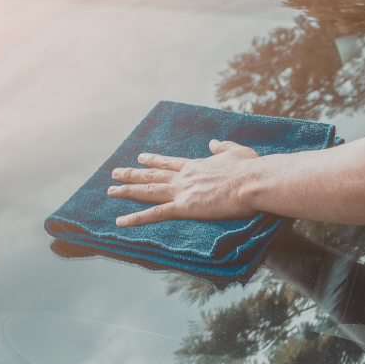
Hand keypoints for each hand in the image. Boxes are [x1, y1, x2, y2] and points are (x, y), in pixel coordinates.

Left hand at [109, 139, 259, 226]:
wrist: (254, 181)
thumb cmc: (251, 169)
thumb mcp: (237, 152)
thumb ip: (222, 147)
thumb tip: (212, 142)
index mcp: (197, 165)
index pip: (169, 163)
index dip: (153, 161)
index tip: (140, 157)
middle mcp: (184, 177)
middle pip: (153, 175)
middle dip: (132, 174)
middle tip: (115, 173)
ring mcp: (182, 191)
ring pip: (148, 191)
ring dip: (127, 191)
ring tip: (110, 191)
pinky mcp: (185, 207)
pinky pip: (154, 214)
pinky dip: (136, 218)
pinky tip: (120, 221)